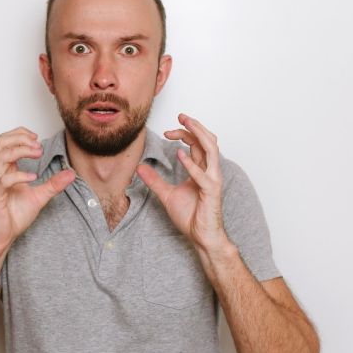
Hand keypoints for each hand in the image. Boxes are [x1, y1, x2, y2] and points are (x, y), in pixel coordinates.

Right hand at [0, 126, 74, 257]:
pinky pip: (3, 181)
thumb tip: (71, 173)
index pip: (7, 141)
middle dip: (21, 138)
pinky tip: (34, 178)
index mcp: (6, 170)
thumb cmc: (14, 216)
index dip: (21, 134)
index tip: (37, 139)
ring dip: (21, 150)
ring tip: (38, 154)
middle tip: (38, 145)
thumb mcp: (40, 197)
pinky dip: (19, 176)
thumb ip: (54, 184)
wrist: (3, 236)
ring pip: (1, 156)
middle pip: (1, 142)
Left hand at [136, 114, 229, 251]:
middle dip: (194, 126)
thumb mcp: (167, 195)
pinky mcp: (211, 191)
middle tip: (181, 116)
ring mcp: (212, 180)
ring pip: (212, 149)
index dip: (184, 133)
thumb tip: (140, 168)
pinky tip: (179, 155)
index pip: (197, 144)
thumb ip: (155, 180)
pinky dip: (191, 164)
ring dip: (198, 134)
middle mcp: (209, 172)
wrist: (201, 236)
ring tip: (185, 124)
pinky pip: (203, 174)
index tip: (167, 131)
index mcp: (202, 170)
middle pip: (207, 140)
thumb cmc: (191, 217)